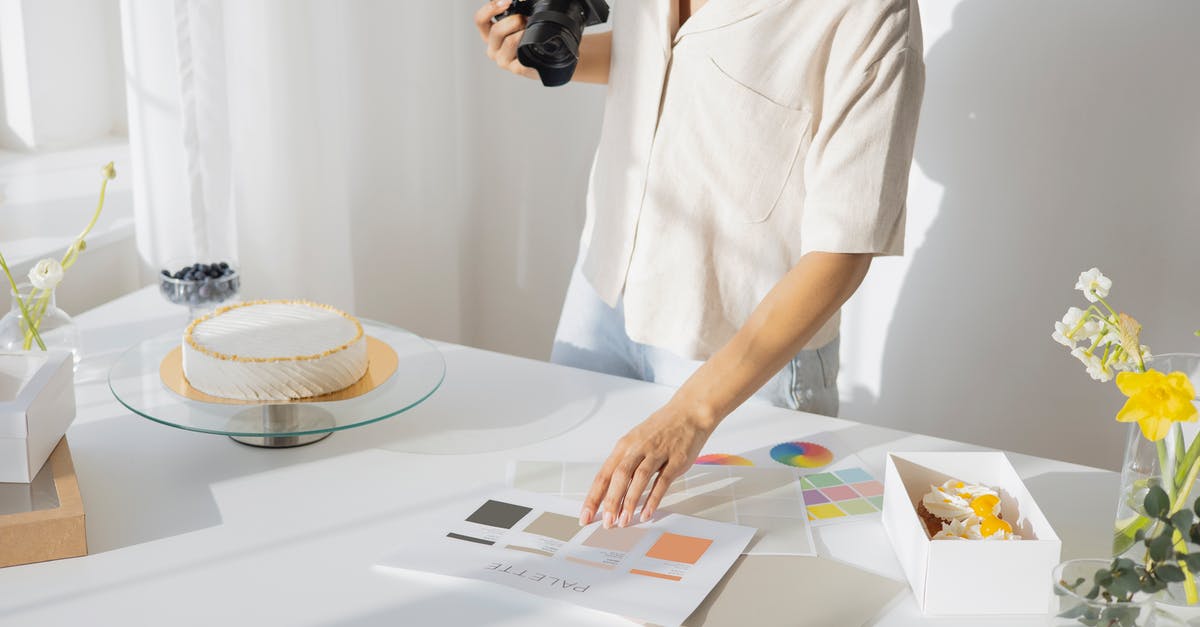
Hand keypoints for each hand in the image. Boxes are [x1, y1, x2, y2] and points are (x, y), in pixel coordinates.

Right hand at [474, 0, 536, 79]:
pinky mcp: (516, 69)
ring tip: (530, 31)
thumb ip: (512, 10)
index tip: (507, 2)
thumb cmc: (528, 40)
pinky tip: (532, 41)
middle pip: (496, 30)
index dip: (490, 8)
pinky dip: (528, 43)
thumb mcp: (517, 22)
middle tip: (526, 19)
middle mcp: (493, 48)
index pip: (480, 20)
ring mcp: (504, 60)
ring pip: (510, 41)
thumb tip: (519, 1)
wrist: (544, 60)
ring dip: (523, 32)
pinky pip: (522, 52)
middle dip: (514, 20)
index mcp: (489, 35)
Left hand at [580, 403, 716, 527]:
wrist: (688, 412)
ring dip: (630, 501)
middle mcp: (638, 449)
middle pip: (619, 476)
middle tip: (606, 522)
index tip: (586, 514)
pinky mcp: (676, 460)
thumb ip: (624, 464)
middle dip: (610, 501)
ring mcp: (657, 453)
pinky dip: (653, 498)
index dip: (594, 496)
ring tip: (624, 521)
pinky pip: (662, 481)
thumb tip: (608, 490)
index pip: (603, 474)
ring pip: (639, 478)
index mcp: (624, 446)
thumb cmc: (661, 429)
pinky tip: (647, 512)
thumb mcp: (635, 442)